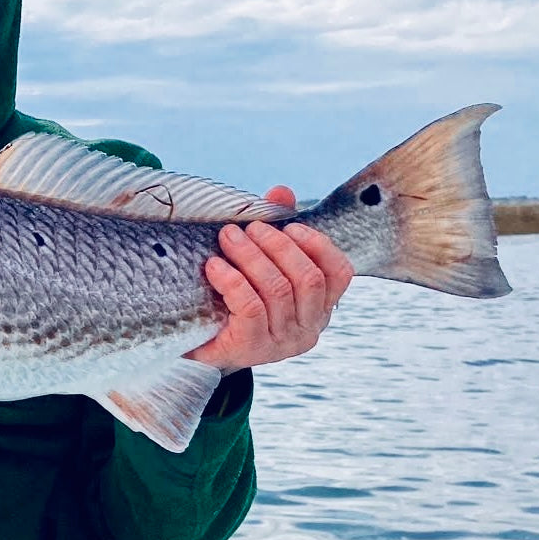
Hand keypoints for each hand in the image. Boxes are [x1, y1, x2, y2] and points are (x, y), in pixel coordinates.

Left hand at [188, 187, 353, 375]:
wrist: (198, 346)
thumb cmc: (234, 302)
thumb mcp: (258, 266)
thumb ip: (276, 230)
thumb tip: (282, 192)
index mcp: (319, 308)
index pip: (340, 273)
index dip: (318, 244)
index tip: (290, 225)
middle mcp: (308, 328)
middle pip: (306, 278)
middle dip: (277, 245)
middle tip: (247, 228)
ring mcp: (282, 342)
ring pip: (277, 289)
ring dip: (250, 256)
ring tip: (227, 237)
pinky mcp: (253, 348)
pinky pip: (250, 307)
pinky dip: (232, 280)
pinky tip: (215, 266)